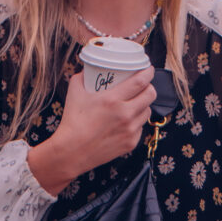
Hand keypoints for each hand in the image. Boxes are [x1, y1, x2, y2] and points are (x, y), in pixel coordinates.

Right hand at [26, 68, 155, 195]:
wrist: (71, 152)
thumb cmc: (72, 122)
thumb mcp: (74, 92)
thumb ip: (82, 76)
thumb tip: (88, 69)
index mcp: (112, 100)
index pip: (140, 81)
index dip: (148, 72)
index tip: (148, 69)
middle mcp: (125, 115)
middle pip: (150, 95)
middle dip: (149, 87)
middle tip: (143, 85)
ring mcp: (129, 130)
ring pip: (147, 111)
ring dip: (143, 104)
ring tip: (135, 102)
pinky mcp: (131, 143)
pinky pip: (140, 127)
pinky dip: (136, 122)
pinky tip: (127, 121)